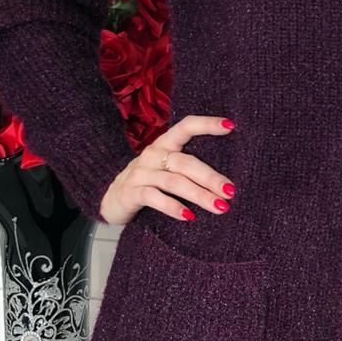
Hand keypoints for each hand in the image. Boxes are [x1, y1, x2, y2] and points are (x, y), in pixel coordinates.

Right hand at [99, 114, 236, 225]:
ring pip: (174, 182)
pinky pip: (154, 198)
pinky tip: (189, 216)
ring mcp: (141, 173)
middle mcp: (153, 154)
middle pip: (186, 162)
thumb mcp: (166, 167)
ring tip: (219, 207)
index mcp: (164, 144)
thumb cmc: (149, 182)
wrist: (111, 199)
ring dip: (199, 195)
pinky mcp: (131, 192)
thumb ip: (188, 166)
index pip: (186, 126)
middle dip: (211, 177)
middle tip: (231, 191)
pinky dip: (173, 207)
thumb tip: (227, 179)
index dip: (207, 124)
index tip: (231, 125)